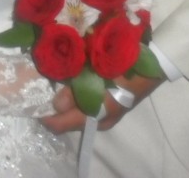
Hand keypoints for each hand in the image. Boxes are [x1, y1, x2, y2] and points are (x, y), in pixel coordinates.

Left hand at [39, 73, 162, 133]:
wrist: (155, 63)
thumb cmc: (124, 66)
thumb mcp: (98, 74)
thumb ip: (75, 90)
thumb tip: (55, 104)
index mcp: (94, 115)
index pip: (59, 125)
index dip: (44, 115)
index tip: (33, 100)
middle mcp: (99, 120)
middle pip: (68, 121)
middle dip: (54, 108)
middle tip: (44, 86)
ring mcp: (108, 115)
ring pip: (78, 114)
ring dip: (67, 101)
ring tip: (58, 81)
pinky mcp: (113, 106)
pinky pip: (89, 106)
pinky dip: (79, 97)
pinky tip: (77, 80)